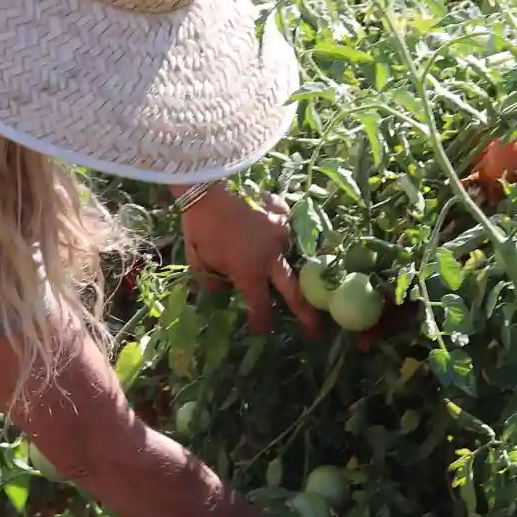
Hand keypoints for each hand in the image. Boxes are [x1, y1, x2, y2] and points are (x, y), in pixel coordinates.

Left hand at [178, 187, 323, 335]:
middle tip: (316, 330)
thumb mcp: (200, 263)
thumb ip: (214, 283)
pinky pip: (283, 229)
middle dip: (307, 314)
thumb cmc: (200, 228)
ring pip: (285, 255)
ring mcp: (281, 234)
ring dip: (277, 260)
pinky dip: (274, 233)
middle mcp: (272, 257)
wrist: (207, 186)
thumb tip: (227, 288)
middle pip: (295, 293)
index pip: (261, 307)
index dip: (261, 322)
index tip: (261, 330)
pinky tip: (261, 228)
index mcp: (250, 273)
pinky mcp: (283, 213)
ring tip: (261, 251)